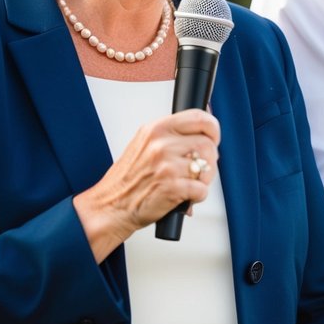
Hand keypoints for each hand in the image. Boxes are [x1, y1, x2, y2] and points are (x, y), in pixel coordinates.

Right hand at [73, 109, 220, 261]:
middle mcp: (161, 144)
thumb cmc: (129, 179)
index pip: (199, 117)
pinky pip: (202, 190)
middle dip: (210, 160)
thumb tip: (205, 124)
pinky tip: (184, 197)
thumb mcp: (145, 144)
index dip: (212, 129)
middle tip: (200, 170)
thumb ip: (172, 134)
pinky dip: (197, 197)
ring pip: (208, 168)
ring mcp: (166, 166)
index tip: (213, 139)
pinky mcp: (171, 187)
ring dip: (204, 180)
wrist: (110, 206)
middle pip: (207, 144)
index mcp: (156, 129)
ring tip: (190, 184)